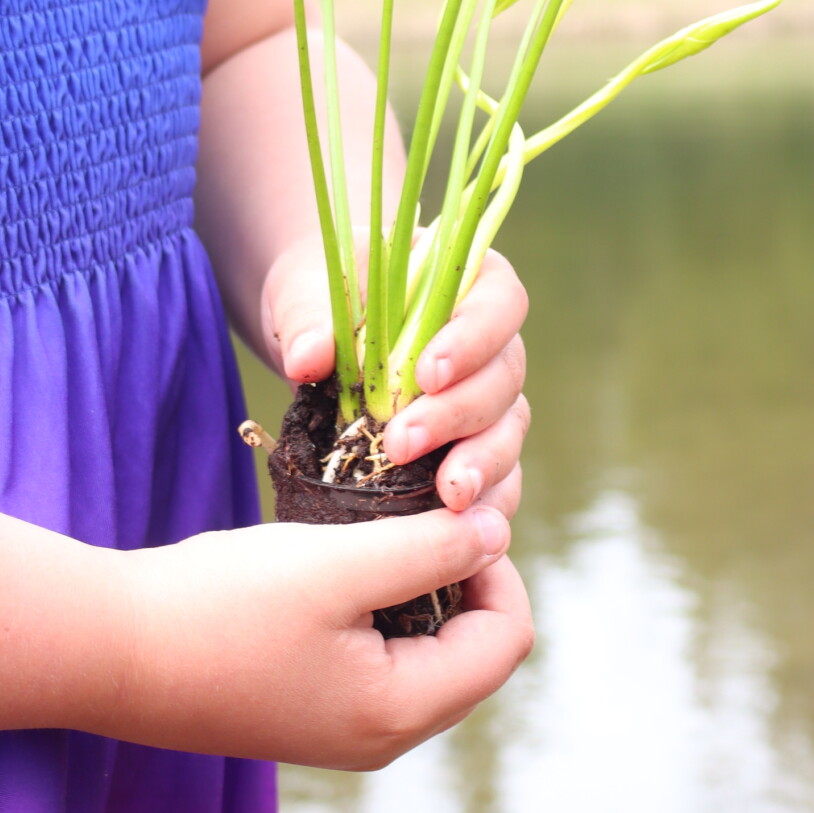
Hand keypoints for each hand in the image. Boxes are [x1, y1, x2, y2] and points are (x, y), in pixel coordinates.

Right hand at [109, 504, 532, 768]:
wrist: (107, 650)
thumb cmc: (222, 604)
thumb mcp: (338, 564)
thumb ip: (431, 549)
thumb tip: (499, 531)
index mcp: (399, 712)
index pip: (506, 638)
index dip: (497, 564)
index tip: (449, 510)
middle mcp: (382, 738)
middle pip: (475, 649)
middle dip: (465, 575)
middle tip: (424, 511)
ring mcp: (344, 729)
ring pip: (430, 650)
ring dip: (425, 587)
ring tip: (383, 530)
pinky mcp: (310, 709)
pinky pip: (383, 656)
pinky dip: (383, 605)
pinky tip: (344, 561)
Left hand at [260, 242, 528, 518]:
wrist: (315, 332)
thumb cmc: (322, 296)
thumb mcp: (306, 291)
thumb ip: (310, 318)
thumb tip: (308, 359)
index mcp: (471, 284)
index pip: (499, 305)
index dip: (474, 340)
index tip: (427, 373)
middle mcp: (493, 344)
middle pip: (504, 379)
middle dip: (458, 417)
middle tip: (402, 444)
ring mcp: (489, 401)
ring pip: (507, 434)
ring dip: (479, 467)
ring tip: (446, 497)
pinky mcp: (474, 450)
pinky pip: (498, 481)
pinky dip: (483, 505)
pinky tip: (456, 528)